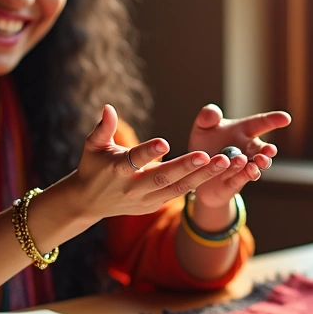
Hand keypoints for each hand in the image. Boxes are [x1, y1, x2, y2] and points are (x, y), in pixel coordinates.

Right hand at [66, 105, 232, 219]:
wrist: (88, 202)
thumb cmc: (93, 166)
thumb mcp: (93, 146)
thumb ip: (103, 128)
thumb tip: (108, 107)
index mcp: (116, 170)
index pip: (135, 159)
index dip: (149, 152)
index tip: (164, 142)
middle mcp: (132, 187)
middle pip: (162, 177)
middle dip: (186, 167)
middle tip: (208, 155)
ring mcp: (145, 199)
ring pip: (177, 188)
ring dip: (202, 176)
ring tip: (223, 162)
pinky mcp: (153, 205)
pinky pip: (178, 194)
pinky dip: (197, 184)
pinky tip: (217, 172)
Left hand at [187, 104, 291, 209]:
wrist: (196, 174)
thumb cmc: (204, 147)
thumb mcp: (202, 128)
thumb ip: (207, 118)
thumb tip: (213, 112)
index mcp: (243, 133)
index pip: (261, 124)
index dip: (273, 120)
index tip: (285, 118)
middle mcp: (247, 151)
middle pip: (261, 150)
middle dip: (267, 151)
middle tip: (270, 149)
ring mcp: (242, 168)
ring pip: (254, 167)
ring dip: (256, 165)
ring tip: (257, 162)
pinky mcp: (233, 183)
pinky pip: (240, 180)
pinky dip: (243, 176)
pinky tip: (246, 171)